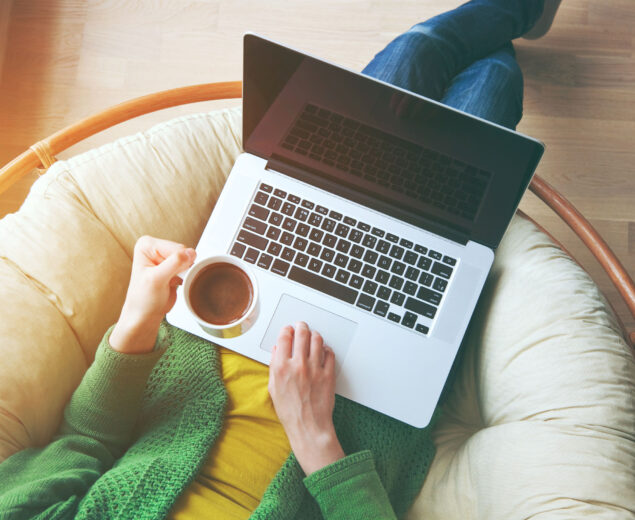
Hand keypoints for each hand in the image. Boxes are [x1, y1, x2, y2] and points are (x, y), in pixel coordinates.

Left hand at [109, 236, 195, 353]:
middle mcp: (155, 247)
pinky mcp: (172, 266)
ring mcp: (164, 256)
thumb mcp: (157, 279)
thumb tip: (191, 252)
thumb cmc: (143, 299)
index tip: (166, 276)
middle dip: (180, 267)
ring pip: (188, 258)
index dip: (176, 263)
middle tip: (169, 279)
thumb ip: (174, 263)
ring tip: (170, 281)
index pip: (175, 248)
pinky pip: (189, 266)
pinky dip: (186, 275)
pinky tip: (174, 283)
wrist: (145, 314)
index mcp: (146, 245)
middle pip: (183, 251)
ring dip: (184, 272)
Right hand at [268, 322, 344, 474]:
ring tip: (313, 336)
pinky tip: (323, 351)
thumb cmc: (290, 412)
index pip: (284, 337)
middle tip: (301, 326)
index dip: (286, 330)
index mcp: (281, 368)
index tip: (288, 329)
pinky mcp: (328, 374)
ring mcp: (315, 369)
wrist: (308, 427)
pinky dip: (326, 349)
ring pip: (317, 340)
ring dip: (314, 335)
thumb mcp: (273, 388)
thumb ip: (274, 366)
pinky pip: (329, 353)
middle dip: (301, 326)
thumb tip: (278, 350)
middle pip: (302, 334)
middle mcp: (298, 365)